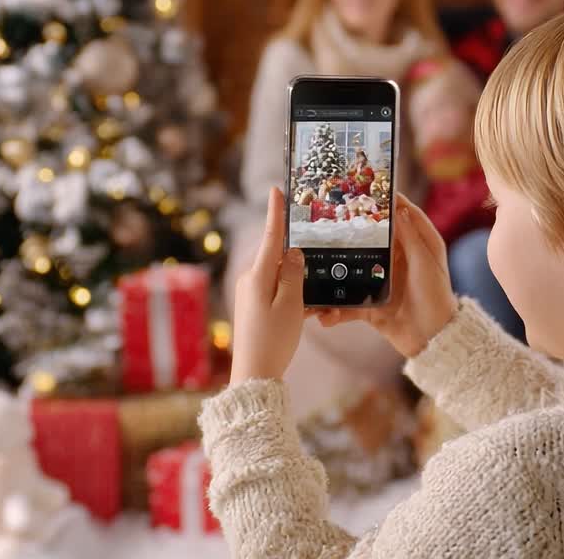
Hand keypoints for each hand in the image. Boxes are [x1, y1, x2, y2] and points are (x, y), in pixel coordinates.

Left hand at [230, 187, 305, 383]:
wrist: (254, 374)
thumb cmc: (274, 340)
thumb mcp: (291, 304)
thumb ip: (292, 274)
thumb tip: (292, 251)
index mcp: (258, 276)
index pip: (271, 237)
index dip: (276, 213)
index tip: (276, 189)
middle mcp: (250, 280)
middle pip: (276, 256)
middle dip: (294, 252)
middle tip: (313, 247)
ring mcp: (250, 294)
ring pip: (278, 275)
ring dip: (296, 279)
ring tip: (313, 290)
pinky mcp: (253, 306)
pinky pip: (275, 290)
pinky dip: (291, 293)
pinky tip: (305, 307)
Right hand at [314, 194, 457, 356]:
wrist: (434, 340)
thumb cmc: (437, 298)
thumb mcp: (426, 263)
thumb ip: (411, 236)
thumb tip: (397, 207)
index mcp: (414, 245)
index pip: (399, 214)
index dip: (385, 199)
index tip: (366, 185)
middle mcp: (395, 260)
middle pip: (369, 239)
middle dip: (348, 231)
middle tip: (325, 218)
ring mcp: (380, 282)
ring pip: (351, 271)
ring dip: (332, 274)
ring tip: (311, 267)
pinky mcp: (370, 306)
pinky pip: (347, 305)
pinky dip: (335, 311)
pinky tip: (323, 315)